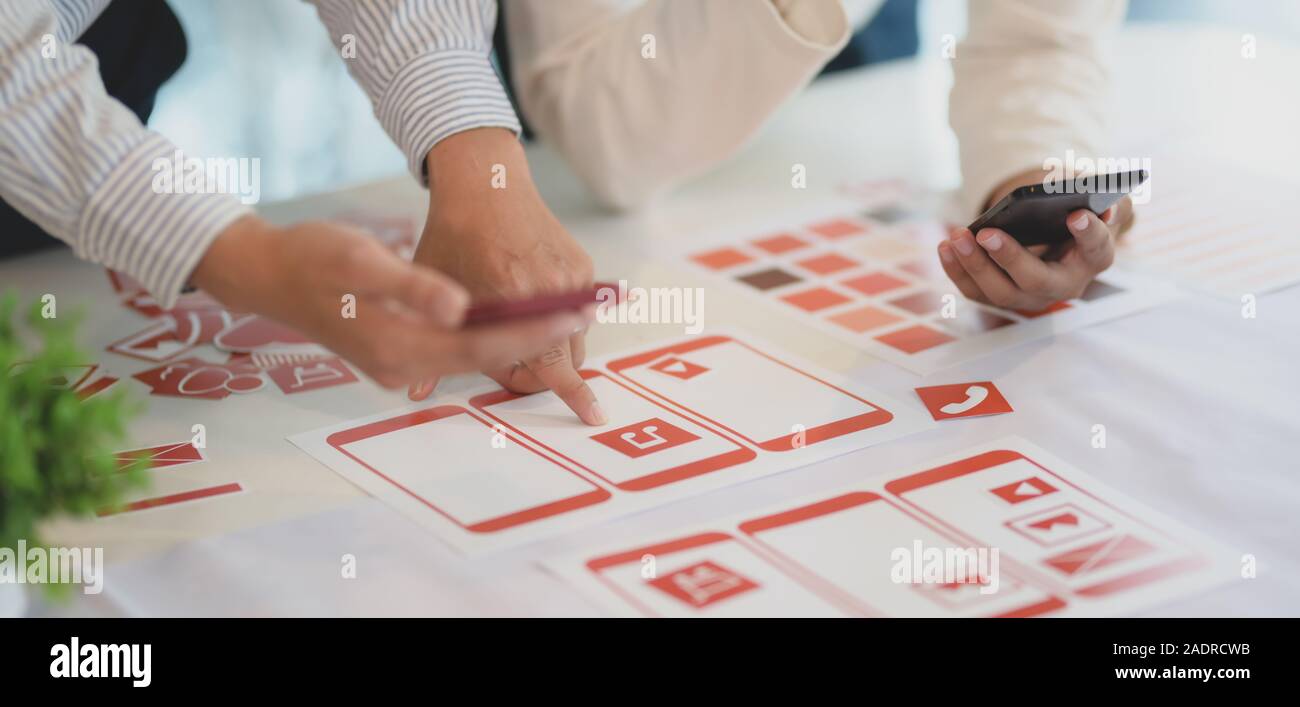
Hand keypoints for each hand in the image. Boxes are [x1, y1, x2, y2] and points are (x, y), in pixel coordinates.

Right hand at [190, 215, 586, 388]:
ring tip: (572, 316)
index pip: (484, 345)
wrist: (267, 274)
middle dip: (540, 340)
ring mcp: (401, 364)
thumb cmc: (313, 256)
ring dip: (521, 340)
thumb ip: (412, 286)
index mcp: (399, 345)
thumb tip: (459, 309)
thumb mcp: (360, 260)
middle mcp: (404, 365)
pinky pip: (457, 351)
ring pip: (475, 357)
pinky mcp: (400, 352)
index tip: (576, 313)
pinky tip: (521, 317)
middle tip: (591, 312)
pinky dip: (493, 336)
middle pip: (487, 359)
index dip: (534, 330)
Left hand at [407, 128, 605, 425]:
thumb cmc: (452, 238)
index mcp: (511, 297)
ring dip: (551, 343)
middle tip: (511, 364)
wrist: (485, 184)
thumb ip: (437, 342)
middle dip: (543, 371)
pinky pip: (578, 308)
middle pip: (565, 357)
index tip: (593, 417)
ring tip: (515, 323)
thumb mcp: (434, 290)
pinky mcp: (582, 265)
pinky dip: (557, 314)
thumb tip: (418, 392)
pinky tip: (526, 294)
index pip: (552, 364)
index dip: (574, 394)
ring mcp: (572, 274)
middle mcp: (550, 287)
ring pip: (573, 334)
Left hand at [939, 168, 1133, 311]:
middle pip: (1037, 280)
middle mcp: (1064, 285)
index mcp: (1094, 258)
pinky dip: (956, 270)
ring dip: (974, 265)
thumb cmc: (1074, 210)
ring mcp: (1031, 296)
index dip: (1088, 233)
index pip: (1096, 249)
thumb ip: (1106, 198)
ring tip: (957, 236)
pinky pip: (975, 291)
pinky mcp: (1001, 296)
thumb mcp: (1094, 197)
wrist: (1052, 230)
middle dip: (1010, 258)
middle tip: (987, 233)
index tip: (1075, 214)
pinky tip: (945, 246)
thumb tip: (1104, 207)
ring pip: (1000, 293)